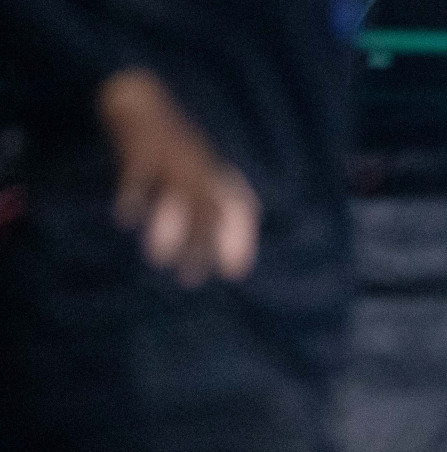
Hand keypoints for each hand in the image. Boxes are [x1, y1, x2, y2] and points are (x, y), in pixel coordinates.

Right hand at [97, 69, 260, 287]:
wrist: (138, 94)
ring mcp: (172, 156)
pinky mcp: (142, 147)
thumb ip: (206, 197)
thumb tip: (222, 233)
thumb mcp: (193, 164)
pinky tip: (125, 218)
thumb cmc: (167, 137)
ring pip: (179, 198)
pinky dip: (133, 196)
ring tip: (158, 260)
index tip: (234, 273)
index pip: (236, 208)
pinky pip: (139, 174)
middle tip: (190, 279)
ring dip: (169, 229)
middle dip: (200, 246)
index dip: (239, 239)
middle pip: (207, 212)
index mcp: (211, 170)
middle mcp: (198, 166)